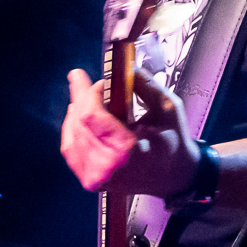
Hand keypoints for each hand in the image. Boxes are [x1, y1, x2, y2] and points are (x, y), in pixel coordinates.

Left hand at [59, 64, 198, 197]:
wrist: (174, 176)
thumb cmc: (173, 145)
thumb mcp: (168, 108)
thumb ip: (144, 85)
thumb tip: (125, 68)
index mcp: (127, 152)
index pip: (90, 116)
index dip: (86, 92)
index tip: (83, 77)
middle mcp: (106, 168)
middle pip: (78, 122)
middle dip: (82, 98)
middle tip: (85, 82)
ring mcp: (95, 177)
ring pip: (71, 133)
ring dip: (77, 112)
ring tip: (90, 100)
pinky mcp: (89, 178)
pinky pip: (71, 146)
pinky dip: (76, 128)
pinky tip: (84, 117)